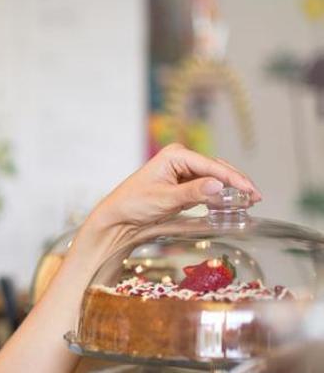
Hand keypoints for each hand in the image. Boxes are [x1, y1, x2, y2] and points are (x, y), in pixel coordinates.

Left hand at [87, 143, 260, 234]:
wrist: (117, 218)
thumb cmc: (133, 204)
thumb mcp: (164, 199)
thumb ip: (192, 192)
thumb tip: (219, 186)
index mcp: (175, 155)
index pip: (211, 165)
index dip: (233, 178)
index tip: (250, 190)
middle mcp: (181, 160)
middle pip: (216, 169)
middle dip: (236, 183)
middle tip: (256, 197)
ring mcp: (183, 173)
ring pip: (215, 179)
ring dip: (230, 191)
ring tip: (249, 202)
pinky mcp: (184, 187)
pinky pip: (207, 190)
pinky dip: (220, 198)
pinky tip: (232, 205)